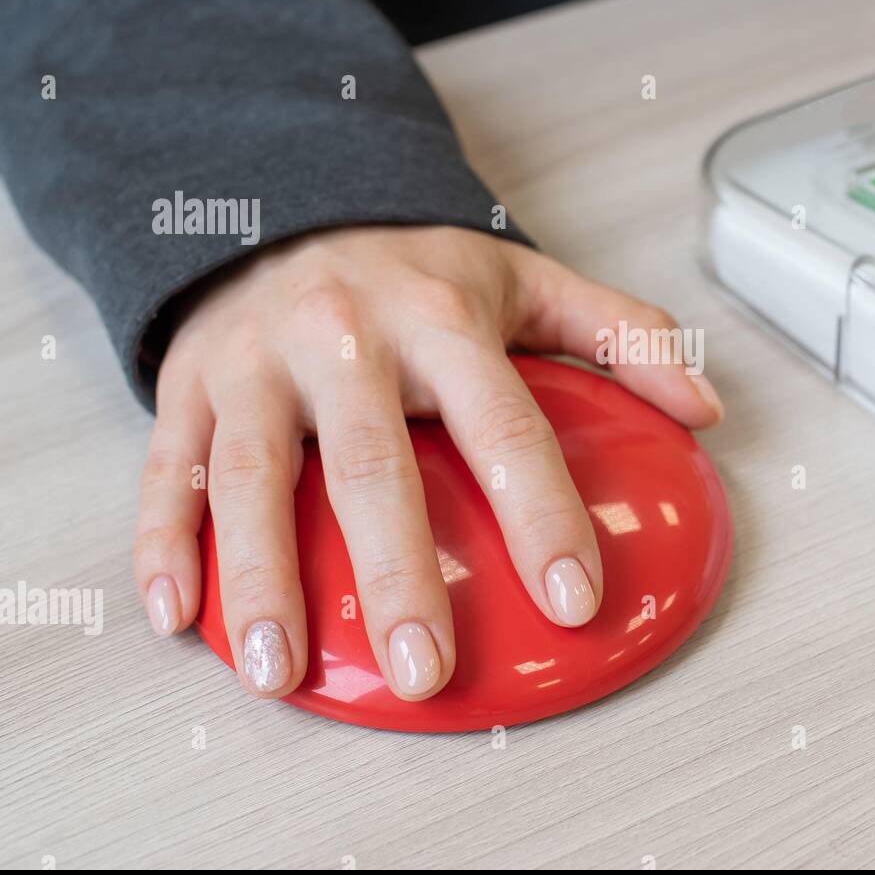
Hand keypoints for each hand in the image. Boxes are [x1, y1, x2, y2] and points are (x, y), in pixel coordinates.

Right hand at [132, 225, 722, 699]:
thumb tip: (705, 406)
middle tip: (425, 667)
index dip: (541, 515)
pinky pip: (172, 466)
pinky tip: (179, 612)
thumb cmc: (420, 267)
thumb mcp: (529, 280)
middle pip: (372, 464)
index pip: (503, 425)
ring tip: (282, 670)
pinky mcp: (191, 382)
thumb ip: (624, 335)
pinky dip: (168, 539)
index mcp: (440, 314)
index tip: (573, 598)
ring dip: (263, 579)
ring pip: (255, 478)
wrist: (294, 204)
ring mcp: (257, 359)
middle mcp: (344, 335)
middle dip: (397, 574)